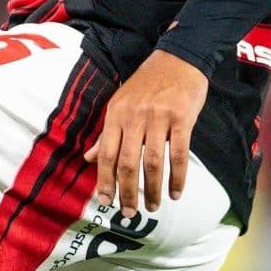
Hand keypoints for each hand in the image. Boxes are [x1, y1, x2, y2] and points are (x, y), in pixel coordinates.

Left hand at [84, 48, 207, 216]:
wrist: (179, 57)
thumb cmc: (148, 83)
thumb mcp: (121, 103)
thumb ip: (107, 133)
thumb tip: (88, 158)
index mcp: (116, 114)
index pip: (106, 154)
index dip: (104, 180)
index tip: (105, 202)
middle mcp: (135, 116)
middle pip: (128, 162)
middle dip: (127, 192)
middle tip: (129, 213)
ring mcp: (159, 117)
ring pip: (153, 162)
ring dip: (153, 189)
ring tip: (153, 207)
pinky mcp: (182, 117)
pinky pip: (179, 153)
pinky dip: (177, 177)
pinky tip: (175, 193)